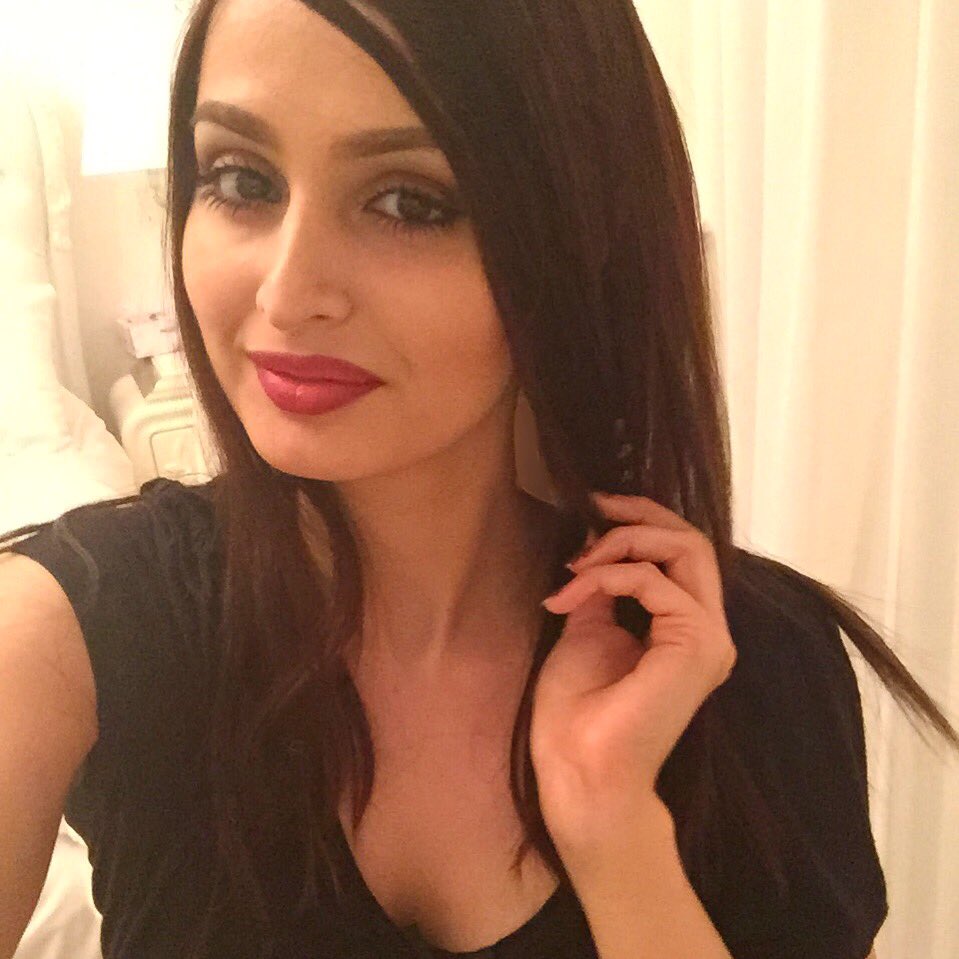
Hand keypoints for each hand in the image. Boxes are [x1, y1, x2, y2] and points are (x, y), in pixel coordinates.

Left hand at [530, 490, 736, 854]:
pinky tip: (572, 593)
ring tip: (577, 564)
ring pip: (686, 547)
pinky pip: (654, 581)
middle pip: (692, 540)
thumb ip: (602, 587)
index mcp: (685, 627)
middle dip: (639, 515)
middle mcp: (708, 629)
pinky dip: (607, 575)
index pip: (682, 552)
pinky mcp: (699, 645)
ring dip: (621, 542)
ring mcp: (710, 638)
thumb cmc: (577, 711)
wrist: (579, 769)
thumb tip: (596, 544)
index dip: (641, 519)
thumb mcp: (588, 628)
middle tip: (593, 509)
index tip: (594, 508)